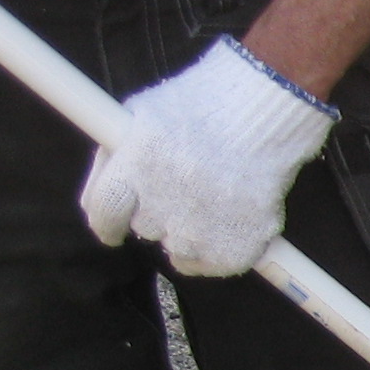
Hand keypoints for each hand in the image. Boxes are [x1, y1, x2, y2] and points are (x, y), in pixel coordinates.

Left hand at [79, 38, 336, 276]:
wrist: (266, 112)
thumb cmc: (205, 104)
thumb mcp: (144, 112)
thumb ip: (120, 153)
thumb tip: (106, 185)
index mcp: (132, 168)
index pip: (102, 212)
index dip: (107, 223)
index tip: (114, 228)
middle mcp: (160, 205)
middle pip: (145, 229)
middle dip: (159, 214)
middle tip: (183, 194)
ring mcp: (197, 231)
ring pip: (179, 252)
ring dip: (190, 234)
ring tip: (212, 206)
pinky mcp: (234, 248)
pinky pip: (215, 265)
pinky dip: (221, 250)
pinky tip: (232, 224)